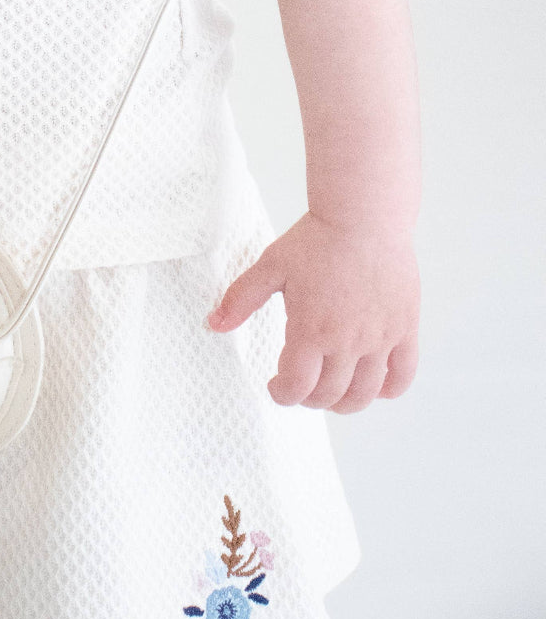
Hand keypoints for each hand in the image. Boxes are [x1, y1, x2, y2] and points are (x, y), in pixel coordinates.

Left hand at [205, 211, 419, 412]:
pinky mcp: (404, 328)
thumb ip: (241, 298)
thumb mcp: (270, 265)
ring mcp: (379, 338)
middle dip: (309, 399)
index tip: (276, 386)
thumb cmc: (316, 239)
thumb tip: (213, 325)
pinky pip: (403, 375)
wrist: (363, 215)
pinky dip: (390, 389)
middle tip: (302, 386)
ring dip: (346, 403)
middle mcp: (347, 342)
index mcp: (310, 330)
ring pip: (365, 394)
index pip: (296, 387)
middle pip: (329, 395)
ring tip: (334, 391)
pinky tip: (376, 385)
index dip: (282, 394)